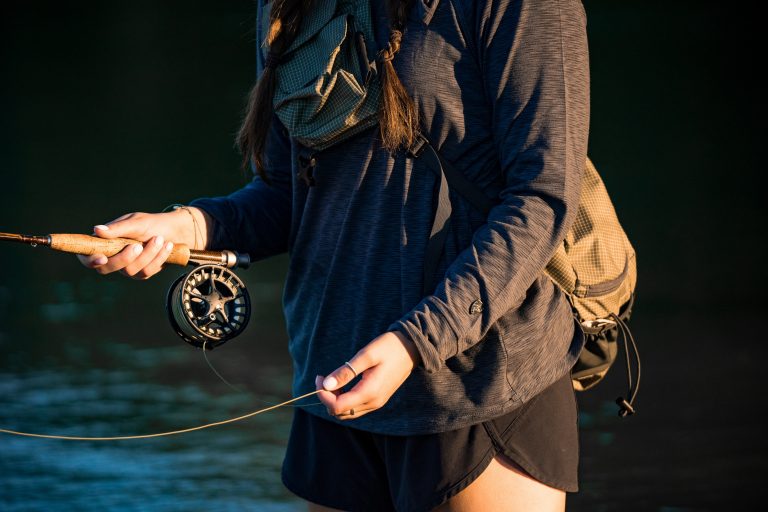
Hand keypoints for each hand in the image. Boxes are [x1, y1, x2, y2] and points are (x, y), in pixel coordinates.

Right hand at [77, 207, 210, 278]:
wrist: (175, 231)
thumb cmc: (152, 223)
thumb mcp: (136, 222)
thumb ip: (118, 228)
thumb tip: (96, 230)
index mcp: (105, 242)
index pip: (87, 257)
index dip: (90, 260)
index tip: (102, 257)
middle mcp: (113, 257)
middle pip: (107, 268)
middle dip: (124, 258)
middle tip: (138, 246)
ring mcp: (127, 267)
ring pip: (130, 270)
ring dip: (148, 254)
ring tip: (160, 239)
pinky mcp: (142, 272)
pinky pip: (146, 272)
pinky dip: (158, 258)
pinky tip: (167, 246)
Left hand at [316, 331, 421, 419]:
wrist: (412, 347)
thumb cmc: (389, 347)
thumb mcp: (366, 355)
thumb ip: (346, 372)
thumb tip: (326, 385)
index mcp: (369, 392)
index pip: (337, 407)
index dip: (323, 395)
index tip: (319, 377)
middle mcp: (373, 403)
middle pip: (340, 413)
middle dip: (327, 398)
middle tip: (324, 378)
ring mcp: (377, 403)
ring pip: (347, 413)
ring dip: (335, 400)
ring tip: (333, 380)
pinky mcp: (378, 399)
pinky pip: (356, 408)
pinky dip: (344, 400)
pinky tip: (343, 384)